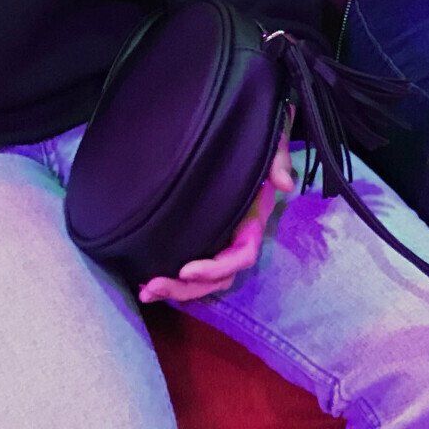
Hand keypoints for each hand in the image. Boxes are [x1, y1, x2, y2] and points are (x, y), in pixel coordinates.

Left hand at [140, 133, 295, 303]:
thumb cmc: (257, 145)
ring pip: (203, 279)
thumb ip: (278, 163)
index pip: (242, 255)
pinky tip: (143, 282)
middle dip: (187, 288)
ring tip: (145, 291)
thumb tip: (284, 183)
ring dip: (175, 289)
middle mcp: (236, 238)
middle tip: (153, 286)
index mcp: (253, 222)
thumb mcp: (271, 148)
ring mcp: (218, 241)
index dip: (216, 267)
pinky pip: (191, 267)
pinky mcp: (201, 238)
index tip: (186, 270)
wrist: (244, 137)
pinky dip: (170, 278)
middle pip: (218, 277)